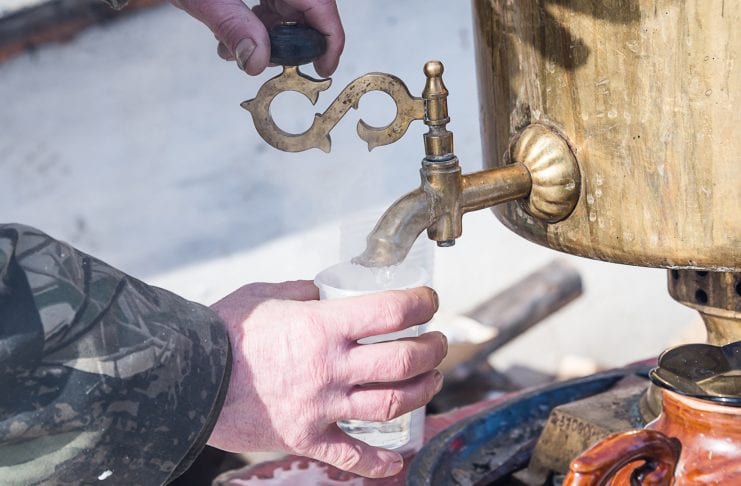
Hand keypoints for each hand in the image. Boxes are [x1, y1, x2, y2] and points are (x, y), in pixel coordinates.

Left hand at [170, 0, 344, 75]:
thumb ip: (232, 26)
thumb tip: (258, 62)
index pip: (321, 4)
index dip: (330, 39)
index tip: (324, 67)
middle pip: (309, 7)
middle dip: (289, 41)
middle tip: (269, 63)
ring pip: (289, 7)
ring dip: (267, 36)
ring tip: (236, 51)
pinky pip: (272, 1)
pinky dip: (256, 22)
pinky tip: (231, 38)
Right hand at [207, 280, 445, 477]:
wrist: (186, 379)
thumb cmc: (224, 333)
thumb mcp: (265, 296)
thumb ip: (301, 292)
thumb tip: (321, 292)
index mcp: (321, 326)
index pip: (391, 311)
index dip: (421, 303)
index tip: (429, 300)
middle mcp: (330, 368)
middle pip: (403, 361)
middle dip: (432, 349)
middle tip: (437, 342)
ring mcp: (321, 407)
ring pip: (391, 404)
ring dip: (422, 392)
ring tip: (432, 380)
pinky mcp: (306, 438)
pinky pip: (352, 457)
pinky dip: (379, 463)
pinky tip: (398, 461)